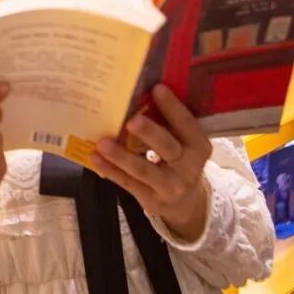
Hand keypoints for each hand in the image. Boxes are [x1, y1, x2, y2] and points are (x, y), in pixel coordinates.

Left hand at [89, 84, 212, 242]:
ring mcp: (169, 187)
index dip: (173, 107)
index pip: (187, 125)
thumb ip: (168, 124)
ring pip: (143, 169)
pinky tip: (95, 158)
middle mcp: (188, 168)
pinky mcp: (150, 200)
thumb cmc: (178, 162)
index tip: (157, 88)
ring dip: (121, 156)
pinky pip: (128, 183)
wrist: (185, 205)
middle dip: (149, 133)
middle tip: (132, 121)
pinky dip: (110, 170)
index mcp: (199, 147)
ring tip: (103, 142)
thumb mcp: (183, 144)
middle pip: (167, 148)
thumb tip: (139, 94)